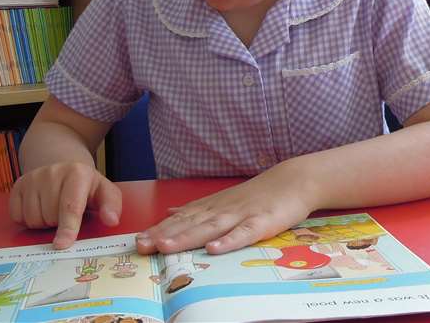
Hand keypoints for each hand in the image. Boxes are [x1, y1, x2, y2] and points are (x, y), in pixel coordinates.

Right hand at [9, 162, 121, 248]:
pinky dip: (28, 219)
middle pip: (50, 217)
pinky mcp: (18, 185)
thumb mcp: (105, 192)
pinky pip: (17, 216)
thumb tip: (111, 220)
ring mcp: (33, 177)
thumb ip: (111, 206)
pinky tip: (39, 207)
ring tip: (54, 209)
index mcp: (78, 173)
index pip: (71, 206)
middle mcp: (53, 172)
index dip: (67, 227)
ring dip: (43, 222)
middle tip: (66, 213)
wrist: (63, 168)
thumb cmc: (87, 187)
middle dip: (58, 223)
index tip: (62, 244)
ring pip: (33, 219)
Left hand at [135, 159, 319, 254]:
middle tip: (140, 245)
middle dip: (164, 235)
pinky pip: (244, 233)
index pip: (181, 219)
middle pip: (190, 224)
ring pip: (210, 228)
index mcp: (212, 206)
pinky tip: (214, 249)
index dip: (158, 230)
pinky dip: (228, 241)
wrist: (293, 180)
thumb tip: (170, 212)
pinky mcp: (262, 222)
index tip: (136, 240)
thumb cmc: (259, 194)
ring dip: (187, 237)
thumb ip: (197, 209)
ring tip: (165, 247)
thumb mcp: (224, 199)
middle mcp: (222, 210)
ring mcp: (242, 215)